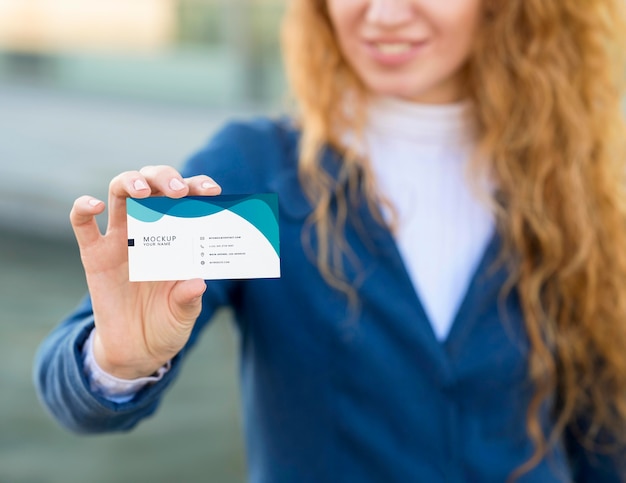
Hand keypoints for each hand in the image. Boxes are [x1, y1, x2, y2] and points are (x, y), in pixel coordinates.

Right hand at [70, 165, 220, 378]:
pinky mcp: (94, 255)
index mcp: (178, 236)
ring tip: (143, 191)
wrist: (137, 349)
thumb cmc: (167, 322)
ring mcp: (121, 239)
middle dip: (164, 177)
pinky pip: (82, 224)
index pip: (188, 200)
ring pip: (119, 193)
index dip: (198, 187)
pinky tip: (94, 205)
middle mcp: (150, 229)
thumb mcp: (185, 312)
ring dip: (131, 182)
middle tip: (178, 191)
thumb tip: (198, 283)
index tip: (213, 191)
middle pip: (152, 184)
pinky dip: (83, 207)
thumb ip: (189, 298)